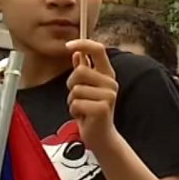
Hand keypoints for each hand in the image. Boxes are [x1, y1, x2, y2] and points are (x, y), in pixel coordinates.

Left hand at [66, 39, 119, 154]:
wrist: (100, 135)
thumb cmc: (90, 110)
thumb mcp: (85, 88)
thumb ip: (82, 70)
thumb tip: (76, 53)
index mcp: (107, 74)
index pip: (98, 50)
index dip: (83, 44)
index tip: (68, 45)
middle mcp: (111, 82)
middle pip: (80, 71)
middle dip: (71, 85)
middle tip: (77, 97)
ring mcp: (109, 95)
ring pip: (75, 89)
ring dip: (72, 101)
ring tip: (82, 108)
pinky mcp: (102, 108)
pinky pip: (75, 103)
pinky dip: (74, 111)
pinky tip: (83, 116)